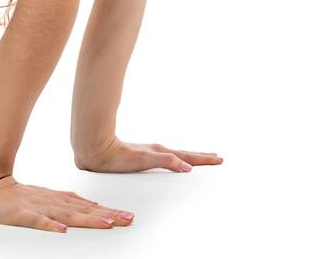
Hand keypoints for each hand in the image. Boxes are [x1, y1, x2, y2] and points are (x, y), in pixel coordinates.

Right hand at [0, 175, 135, 232]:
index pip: (88, 208)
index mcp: (59, 200)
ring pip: (67, 215)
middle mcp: (53, 203)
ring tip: (107, 224)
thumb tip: (91, 203)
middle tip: (128, 220)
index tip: (128, 216)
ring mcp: (37, 208)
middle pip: (84, 211)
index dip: (109, 212)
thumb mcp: (46, 197)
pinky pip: (37, 221)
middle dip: (107, 216)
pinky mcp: (20, 214)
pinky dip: (50, 225)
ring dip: (87, 219)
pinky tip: (62, 230)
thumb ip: (67, 201)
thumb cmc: (16, 196)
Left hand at [74, 135, 224, 173]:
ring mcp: (151, 152)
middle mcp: (159, 151)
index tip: (219, 160)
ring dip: (190, 157)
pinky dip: (176, 159)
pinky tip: (172, 161)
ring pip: (177, 154)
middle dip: (201, 157)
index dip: (204, 159)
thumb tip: (188, 167)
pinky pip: (166, 157)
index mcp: (162, 152)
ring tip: (200, 158)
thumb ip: (167, 162)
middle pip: (186, 154)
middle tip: (216, 158)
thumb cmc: (118, 157)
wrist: (97, 150)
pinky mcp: (143, 156)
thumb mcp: (146, 160)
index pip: (188, 157)